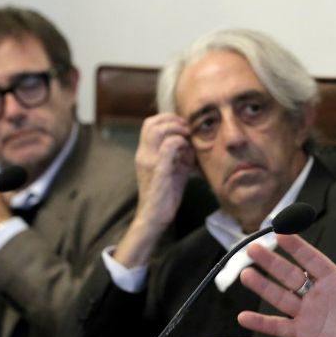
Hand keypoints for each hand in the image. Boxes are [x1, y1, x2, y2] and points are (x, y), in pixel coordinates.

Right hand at [113, 114, 194, 267]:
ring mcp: (148, 160)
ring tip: (187, 138)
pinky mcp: (158, 169)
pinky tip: (187, 152)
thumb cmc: (165, 195)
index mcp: (145, 153)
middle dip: (172, 120)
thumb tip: (192, 144)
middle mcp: (143, 154)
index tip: (184, 127)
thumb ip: (181, 155)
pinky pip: (168, 145)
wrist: (154, 217)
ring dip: (176, 129)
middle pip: (151, 122)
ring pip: (157, 129)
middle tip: (187, 129)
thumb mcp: (175, 170)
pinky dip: (180, 143)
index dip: (168, 120)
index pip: (149, 124)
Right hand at [237, 234, 335, 336]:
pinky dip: (261, 323)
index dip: (297, 247)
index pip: (311, 259)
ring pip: (280, 297)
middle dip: (271, 262)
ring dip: (263, 287)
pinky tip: (244, 317)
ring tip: (245, 274)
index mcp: (334, 280)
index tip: (281, 231)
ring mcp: (307, 313)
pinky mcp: (302, 334)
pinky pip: (279, 327)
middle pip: (289, 275)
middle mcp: (316, 293)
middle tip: (253, 248)